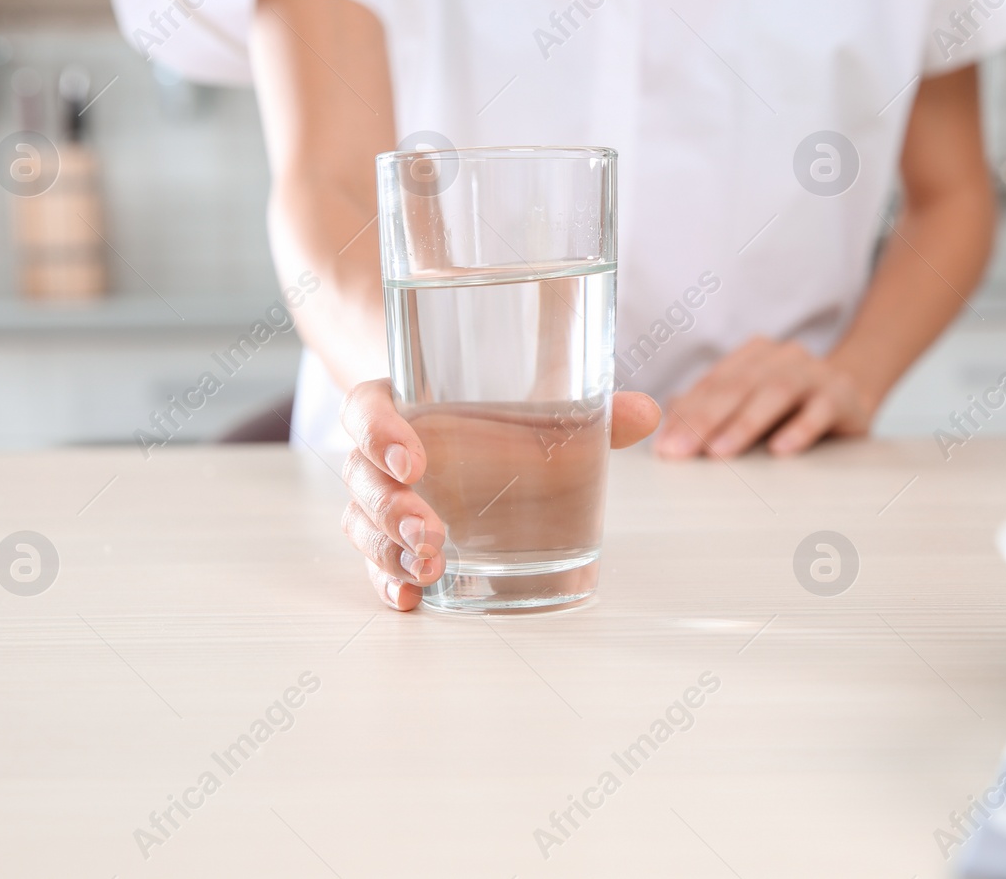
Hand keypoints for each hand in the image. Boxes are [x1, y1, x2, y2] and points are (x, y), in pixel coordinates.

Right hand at [340, 379, 661, 610]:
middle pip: (360, 477)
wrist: (482, 444)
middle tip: (432, 531)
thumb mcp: (543, 413)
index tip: (413, 458)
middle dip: (390, 508)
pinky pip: (374, 564)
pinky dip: (386, 584)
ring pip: (361, 525)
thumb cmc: (504, 422)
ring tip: (431, 570)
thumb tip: (646, 412)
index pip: (365, 410)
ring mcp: (383, 502)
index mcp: (405, 404)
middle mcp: (383, 455)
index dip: (378, 432)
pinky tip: (410, 600)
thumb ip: (591, 411)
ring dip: (388, 551)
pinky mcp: (393, 544)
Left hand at [653, 337, 875, 458]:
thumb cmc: (791, 407)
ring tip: (719, 452)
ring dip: (744, 424)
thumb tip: (662, 421)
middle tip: (681, 452)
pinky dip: (800, 429)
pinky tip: (781, 450)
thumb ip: (710, 410)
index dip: (685, 414)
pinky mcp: (843, 395)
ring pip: (774, 392)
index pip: (712, 384)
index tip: (664, 447)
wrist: (854, 396)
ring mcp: (815, 373)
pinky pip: (819, 411)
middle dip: (704, 420)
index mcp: (753, 355)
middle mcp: (782, 357)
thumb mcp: (749, 407)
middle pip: (737, 386)